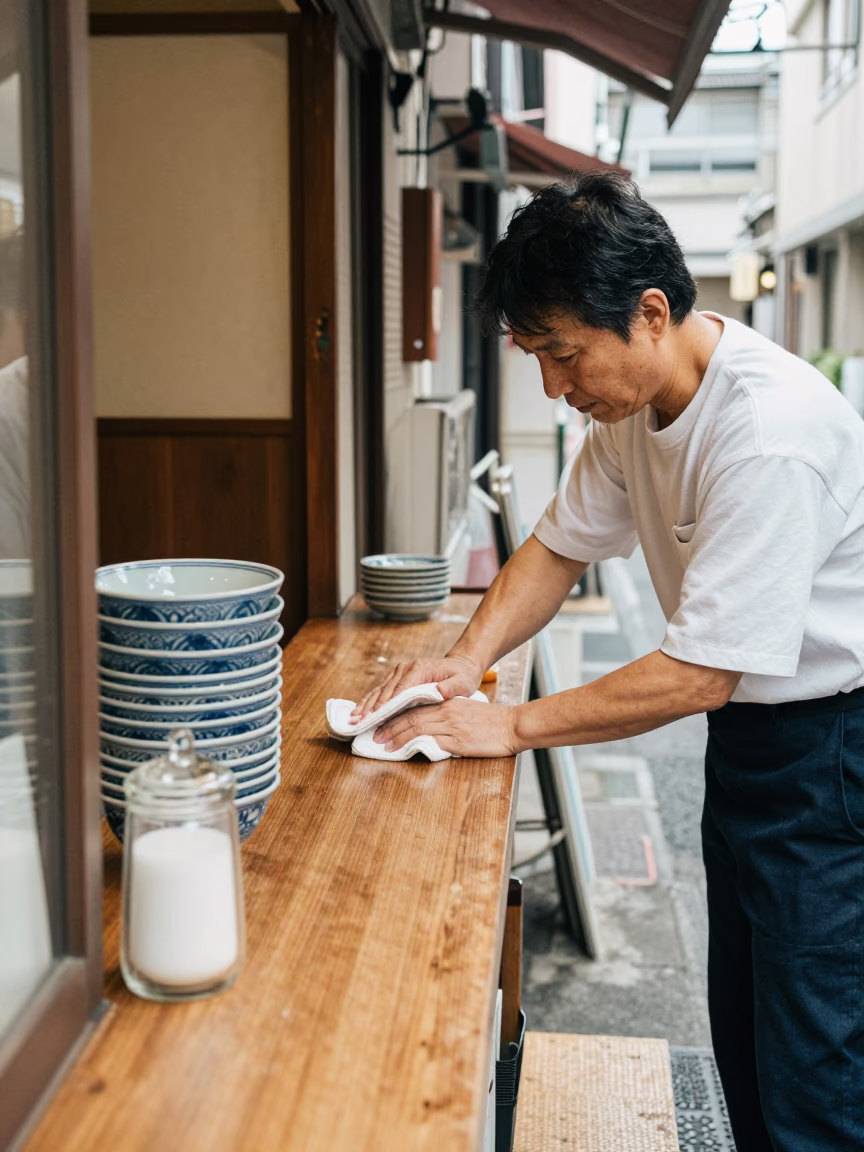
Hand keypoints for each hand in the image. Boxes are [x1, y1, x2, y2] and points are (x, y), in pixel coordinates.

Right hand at [350, 653, 482, 722]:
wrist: (459, 666)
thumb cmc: (461, 676)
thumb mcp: (462, 682)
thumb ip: (453, 687)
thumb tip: (440, 691)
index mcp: (419, 669)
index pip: (400, 689)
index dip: (388, 703)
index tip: (376, 715)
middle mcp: (406, 668)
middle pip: (386, 690)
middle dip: (372, 707)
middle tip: (359, 721)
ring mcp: (399, 672)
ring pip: (379, 690)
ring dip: (366, 704)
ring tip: (353, 718)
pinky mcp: (397, 677)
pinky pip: (381, 690)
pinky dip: (369, 701)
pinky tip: (359, 711)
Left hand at [373, 697, 521, 758]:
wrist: (512, 726)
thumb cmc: (492, 721)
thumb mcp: (466, 711)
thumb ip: (447, 715)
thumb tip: (427, 726)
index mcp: (447, 702)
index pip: (414, 706)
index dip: (396, 715)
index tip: (383, 722)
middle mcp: (446, 711)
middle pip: (410, 717)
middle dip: (389, 727)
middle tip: (375, 735)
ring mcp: (451, 726)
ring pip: (415, 728)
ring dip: (395, 737)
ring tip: (383, 745)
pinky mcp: (457, 741)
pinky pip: (430, 742)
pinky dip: (413, 746)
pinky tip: (403, 751)